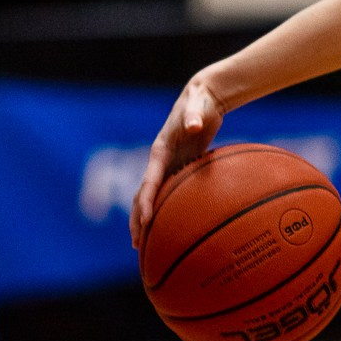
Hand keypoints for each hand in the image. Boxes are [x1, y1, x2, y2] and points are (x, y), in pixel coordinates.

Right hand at [130, 75, 224, 247]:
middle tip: (137, 244)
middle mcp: (159, 161)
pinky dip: (165, 210)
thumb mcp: (197, 107)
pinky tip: (172, 226)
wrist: (203, 96)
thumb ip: (194, 116)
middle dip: (136, 219)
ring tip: (145, 244)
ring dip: (145, 219)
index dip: (146, 202)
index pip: (149, 182)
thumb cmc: (200, 101)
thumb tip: (195, 126)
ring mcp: (168, 164)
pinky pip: (168, 192)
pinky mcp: (178, 165)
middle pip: (142, 195)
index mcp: (159, 151)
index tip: (145, 222)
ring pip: (151, 197)